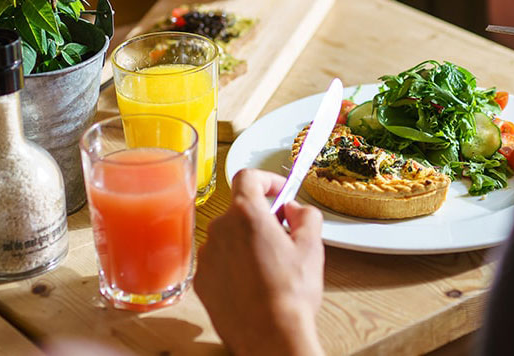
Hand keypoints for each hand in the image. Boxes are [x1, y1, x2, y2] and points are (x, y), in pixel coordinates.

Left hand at [195, 169, 324, 355]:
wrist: (269, 336)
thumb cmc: (290, 294)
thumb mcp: (312, 246)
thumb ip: (306, 215)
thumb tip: (295, 210)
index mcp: (246, 214)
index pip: (248, 177)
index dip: (267, 179)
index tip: (279, 191)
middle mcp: (220, 229)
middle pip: (238, 209)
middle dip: (260, 216)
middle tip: (282, 235)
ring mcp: (207, 255)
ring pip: (227, 236)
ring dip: (245, 241)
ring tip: (268, 266)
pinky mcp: (201, 279)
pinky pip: (217, 260)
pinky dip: (232, 264)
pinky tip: (251, 283)